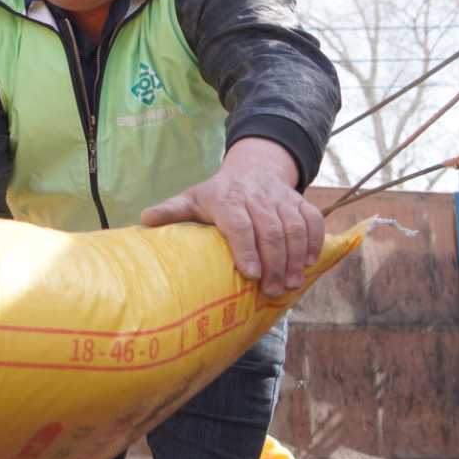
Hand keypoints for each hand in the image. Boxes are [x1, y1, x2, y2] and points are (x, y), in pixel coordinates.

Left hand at [139, 138, 324, 295]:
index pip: (239, 223)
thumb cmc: (217, 194)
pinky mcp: (299, 200)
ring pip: (294, 226)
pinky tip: (310, 264)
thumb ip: (171, 211)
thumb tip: (144, 219)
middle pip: (270, 229)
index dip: (246, 248)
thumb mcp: (192, 199)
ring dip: (296, 257)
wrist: (253, 168)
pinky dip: (315, 241)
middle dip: (274, 262)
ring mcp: (280, 198)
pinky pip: (313, 219)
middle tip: (272, 290)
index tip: (250, 274)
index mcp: (226, 198)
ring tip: (291, 284)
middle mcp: (256, 196)